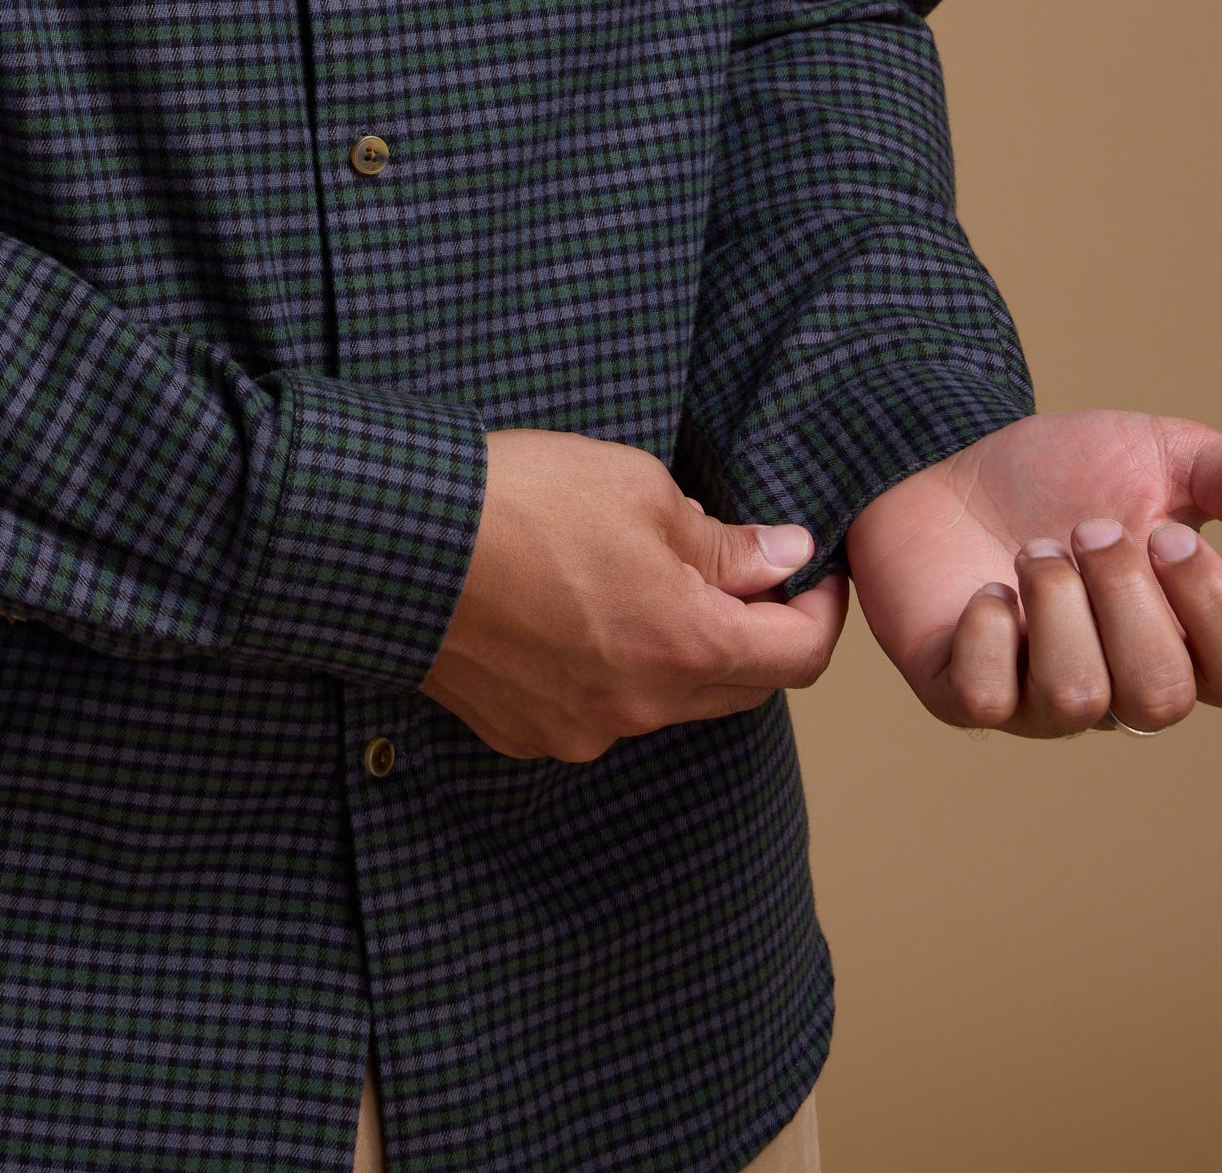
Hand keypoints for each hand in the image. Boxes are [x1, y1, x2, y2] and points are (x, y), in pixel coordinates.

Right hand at [420, 429, 846, 761]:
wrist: (399, 543)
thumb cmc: (521, 503)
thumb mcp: (640, 489)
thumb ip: (723, 540)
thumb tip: (780, 558)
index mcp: (685, 643)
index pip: (798, 656)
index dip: (821, 611)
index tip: (814, 573)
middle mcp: (642, 707)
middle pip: (739, 687)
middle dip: (755, 632)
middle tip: (737, 569)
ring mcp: (582, 730)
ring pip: (667, 700)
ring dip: (677, 650)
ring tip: (636, 577)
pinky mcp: (529, 733)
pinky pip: (600, 710)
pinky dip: (611, 668)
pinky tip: (573, 610)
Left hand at [847, 410, 1221, 736]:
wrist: (943, 456)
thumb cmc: (1061, 474)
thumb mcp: (1165, 460)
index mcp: (1183, 642)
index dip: (1216, 607)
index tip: (1168, 534)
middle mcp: (1120, 688)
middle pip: (1163, 695)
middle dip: (1123, 591)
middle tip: (1085, 529)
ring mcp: (1040, 702)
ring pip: (1080, 698)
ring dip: (1056, 600)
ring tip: (1031, 550)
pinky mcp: (964, 694)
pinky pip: (988, 700)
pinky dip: (989, 631)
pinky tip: (986, 591)